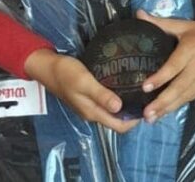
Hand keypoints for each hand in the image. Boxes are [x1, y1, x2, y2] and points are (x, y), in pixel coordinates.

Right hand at [24, 48, 139, 133]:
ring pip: (112, 110)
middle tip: (147, 96)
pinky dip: (117, 97)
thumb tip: (120, 107)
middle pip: (117, 120)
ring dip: (125, 105)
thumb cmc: (66, 73)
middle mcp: (92, 112)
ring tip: (138, 90)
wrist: (47, 67)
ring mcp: (89, 105)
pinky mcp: (87, 96)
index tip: (148, 106)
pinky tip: (122, 84)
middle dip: (133, 113)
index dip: (135, 121)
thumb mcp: (84, 82)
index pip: (119, 126)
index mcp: (93, 112)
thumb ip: (101, 95)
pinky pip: (106, 101)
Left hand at [136, 10, 194, 123]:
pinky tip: (163, 113)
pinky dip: (176, 106)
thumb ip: (160, 22)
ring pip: (183, 97)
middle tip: (146, 113)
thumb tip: (138, 14)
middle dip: (162, 102)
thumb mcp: (184, 25)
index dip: (160, 78)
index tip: (145, 87)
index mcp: (190, 50)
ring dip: (167, 109)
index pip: (174, 66)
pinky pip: (188, 99)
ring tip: (150, 119)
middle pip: (178, 87)